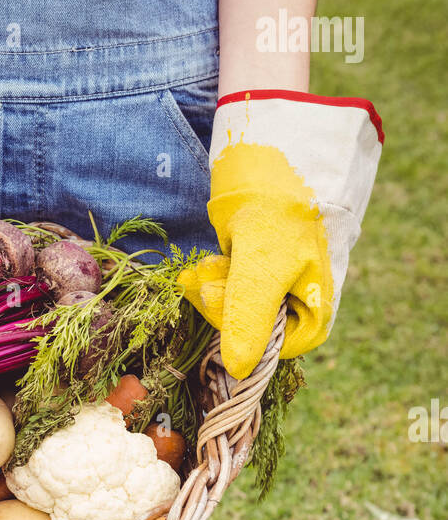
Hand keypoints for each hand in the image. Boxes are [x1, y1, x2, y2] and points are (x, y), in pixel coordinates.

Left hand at [179, 91, 382, 379]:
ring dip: (211, 290)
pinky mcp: (251, 271)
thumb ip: (248, 316)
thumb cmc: (276, 203)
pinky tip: (204, 261)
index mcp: (314, 309)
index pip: (270, 352)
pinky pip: (224, 291)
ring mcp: (273, 287)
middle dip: (220, 305)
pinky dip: (209, 278)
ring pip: (230, 312)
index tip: (218, 299)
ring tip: (205, 263)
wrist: (267, 148)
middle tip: (206, 276)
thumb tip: (237, 371)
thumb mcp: (260, 263)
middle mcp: (295, 304)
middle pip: (246, 333)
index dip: (239, 335)